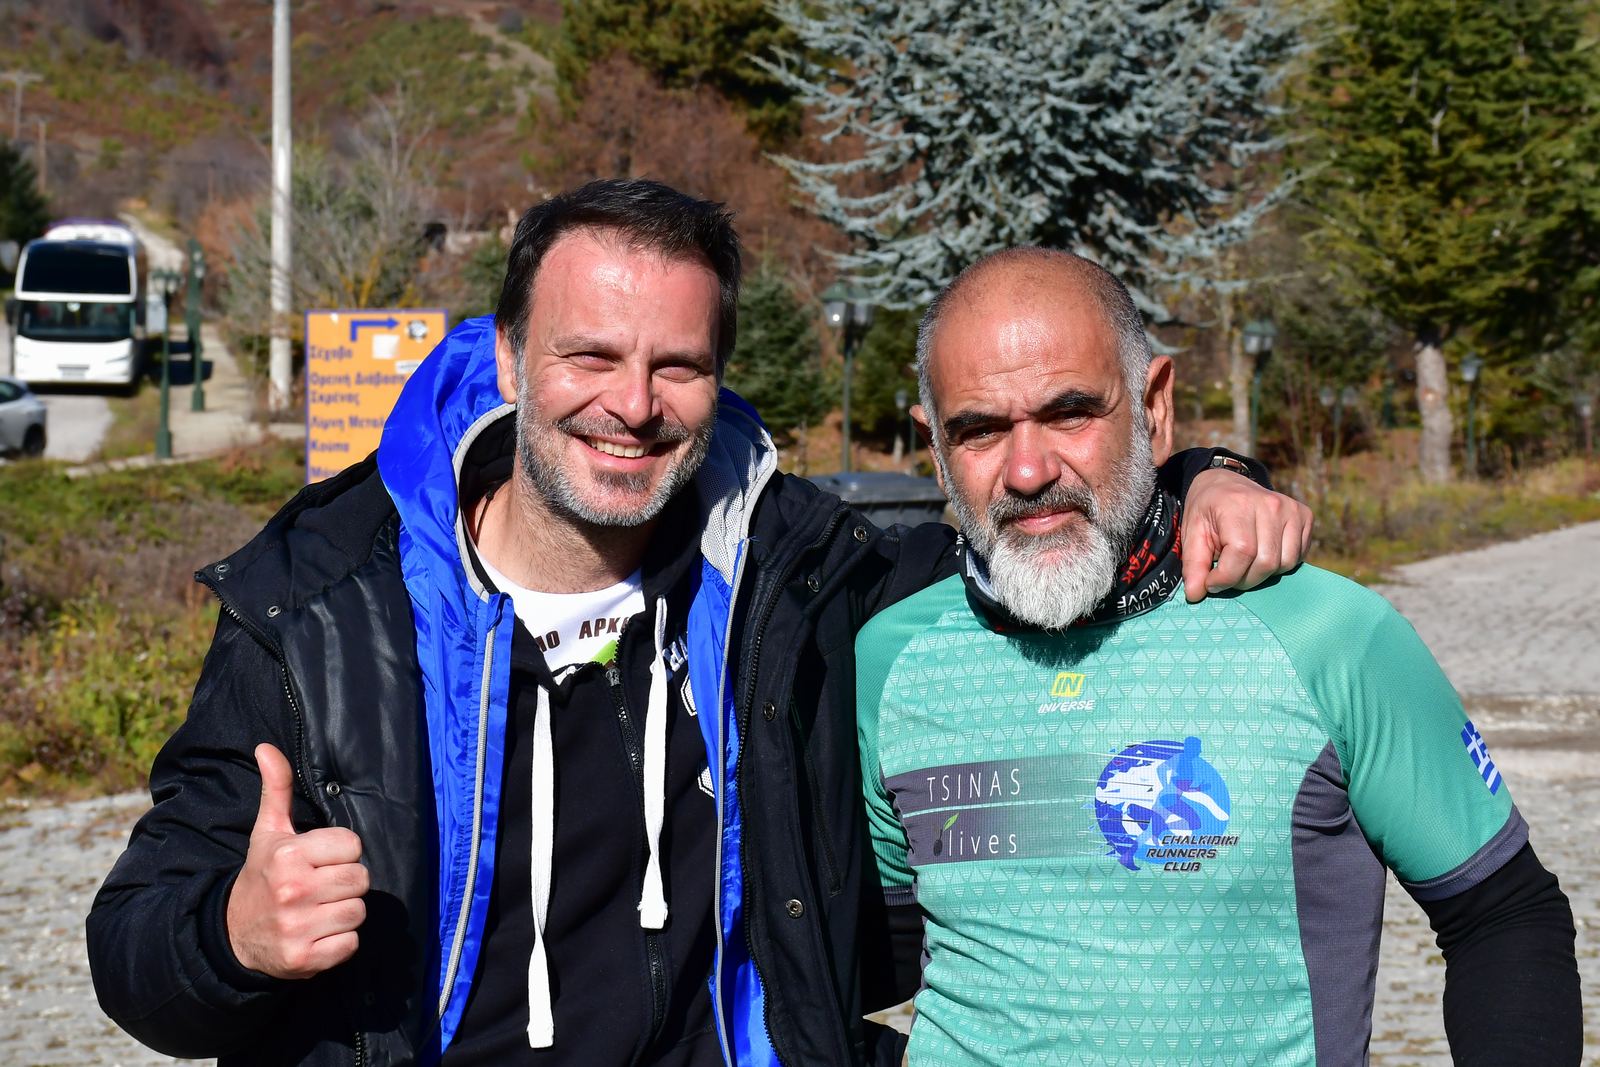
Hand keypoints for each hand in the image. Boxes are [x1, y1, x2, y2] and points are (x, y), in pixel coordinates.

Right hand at [226, 744, 368, 978]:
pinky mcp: (304, 959)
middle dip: (346, 883)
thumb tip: (266, 747)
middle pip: (361, 879)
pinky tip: (317, 934)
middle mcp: (293, 890)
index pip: (352, 845)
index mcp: (288, 855)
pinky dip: (339, 943)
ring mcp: (298, 927)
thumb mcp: (268, 833)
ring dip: (344, 913)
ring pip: (358, 912)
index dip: (340, 854)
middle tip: (321, 887)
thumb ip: (277, 789)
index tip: (319, 861)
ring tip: (318, 910)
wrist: (232, 936)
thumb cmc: (262, 876)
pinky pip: (350, 944)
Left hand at [1181, 469, 1312, 601]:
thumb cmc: (1208, 512)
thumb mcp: (1192, 534)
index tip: (1211, 582)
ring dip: (1262, 574)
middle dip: (1243, 579)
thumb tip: (1195, 595)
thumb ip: (1193, 565)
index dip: (1226, 578)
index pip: (1242, 554)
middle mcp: (1270, 504)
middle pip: (1266, 563)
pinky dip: (1280, 564)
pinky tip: (1262, 553)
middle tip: (1227, 573)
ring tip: (1244, 563)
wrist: (1225, 484)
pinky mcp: (1304, 515)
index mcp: (1238, 505)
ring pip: (1285, 563)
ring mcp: (1291, 509)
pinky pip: (1299, 556)